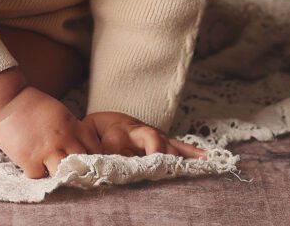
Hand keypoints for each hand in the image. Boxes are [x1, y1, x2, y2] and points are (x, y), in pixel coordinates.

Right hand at [0, 86, 100, 179]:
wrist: (4, 100)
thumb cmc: (31, 105)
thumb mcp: (58, 111)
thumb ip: (72, 128)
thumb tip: (84, 147)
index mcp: (71, 124)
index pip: (94, 148)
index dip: (95, 158)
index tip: (91, 163)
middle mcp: (62, 138)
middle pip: (83, 164)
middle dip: (82, 171)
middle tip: (77, 175)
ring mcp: (46, 150)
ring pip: (65, 174)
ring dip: (61, 176)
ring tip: (56, 176)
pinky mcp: (29, 160)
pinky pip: (40, 177)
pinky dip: (38, 176)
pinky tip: (35, 169)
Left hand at [82, 111, 207, 158]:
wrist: (106, 121)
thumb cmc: (96, 133)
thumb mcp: (87, 135)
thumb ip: (88, 148)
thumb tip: (83, 164)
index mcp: (115, 131)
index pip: (116, 142)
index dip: (118, 153)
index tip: (119, 168)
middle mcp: (137, 131)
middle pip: (149, 137)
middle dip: (157, 151)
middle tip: (161, 166)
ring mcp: (152, 135)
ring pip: (167, 142)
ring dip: (178, 154)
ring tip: (193, 167)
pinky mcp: (163, 140)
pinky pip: (179, 145)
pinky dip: (192, 152)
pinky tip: (206, 158)